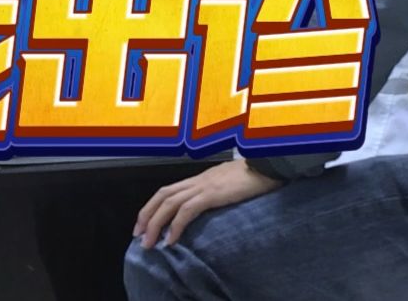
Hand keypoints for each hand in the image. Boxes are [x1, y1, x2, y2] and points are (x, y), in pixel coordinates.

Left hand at [134, 160, 280, 248]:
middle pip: (163, 195)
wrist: (269, 164)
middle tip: (138, 236)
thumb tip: (209, 206)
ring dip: (155, 224)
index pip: (168, 190)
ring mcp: (204, 185)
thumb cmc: (254, 175)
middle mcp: (198, 180)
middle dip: (146, 216)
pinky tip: (171, 240)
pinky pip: (188, 210)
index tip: (143, 224)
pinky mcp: (213, 193)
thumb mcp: (230, 184)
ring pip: (170, 203)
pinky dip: (176, 226)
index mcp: (200, 178)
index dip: (152, 206)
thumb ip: (217, 192)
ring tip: (149, 243)